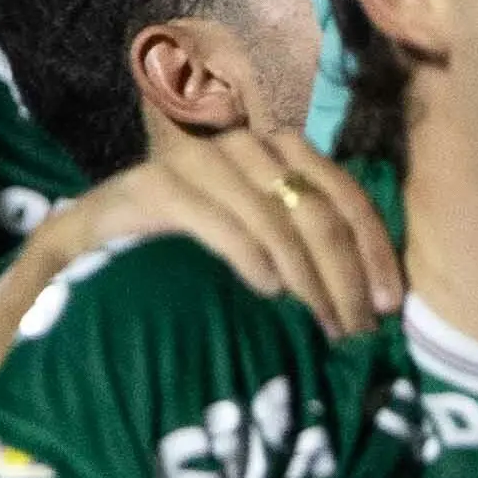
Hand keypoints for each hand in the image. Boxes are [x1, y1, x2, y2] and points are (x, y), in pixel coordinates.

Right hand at [55, 133, 398, 337]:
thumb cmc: (182, 248)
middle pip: (317, 210)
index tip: (391, 305)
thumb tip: (374, 290)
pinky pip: (222, 222)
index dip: (374, 248)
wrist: (86, 239)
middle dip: (345, 276)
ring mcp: (199, 161)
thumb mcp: (255, 238)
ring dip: (308, 279)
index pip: (344, 193)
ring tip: (321, 326)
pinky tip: (268, 293)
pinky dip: (251, 257)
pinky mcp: (158, 184)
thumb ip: (304, 243)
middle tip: (356, 332)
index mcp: (277, 151)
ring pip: (278, 218)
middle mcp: (243, 145)